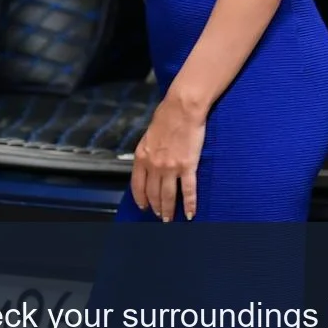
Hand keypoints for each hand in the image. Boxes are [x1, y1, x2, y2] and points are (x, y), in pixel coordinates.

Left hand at [130, 95, 205, 221]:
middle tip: (160, 216)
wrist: (182, 108)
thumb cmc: (166, 116)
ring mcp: (170, 168)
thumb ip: (147, 151)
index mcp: (141, 158)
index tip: (144, 207)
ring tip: (170, 219)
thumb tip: (149, 161)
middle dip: (156, 207)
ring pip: (168, 196)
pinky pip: (189, 190)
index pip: (137, 186)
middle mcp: (154, 166)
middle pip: (153, 193)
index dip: (141, 199)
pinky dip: (190, 204)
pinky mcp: (188, 166)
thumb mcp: (148, 135)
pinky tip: (190, 213)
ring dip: (169, 210)